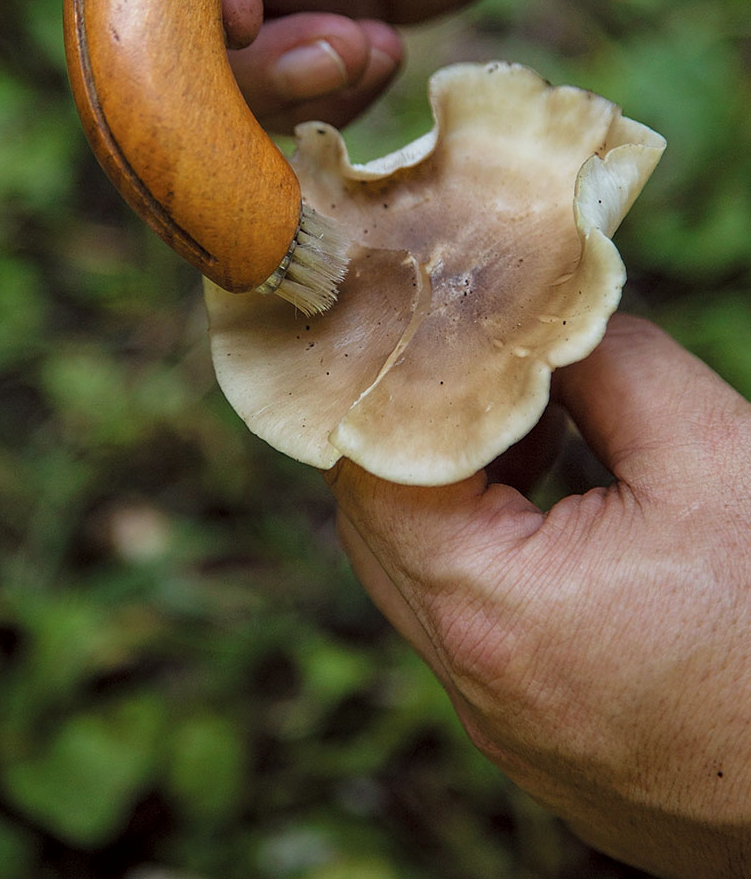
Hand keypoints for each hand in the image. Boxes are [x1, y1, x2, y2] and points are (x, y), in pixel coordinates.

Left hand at [328, 316, 750, 878]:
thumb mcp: (709, 456)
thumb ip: (608, 366)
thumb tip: (543, 332)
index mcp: (489, 611)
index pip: (373, 473)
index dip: (402, 392)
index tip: (449, 340)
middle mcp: (476, 687)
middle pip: (385, 532)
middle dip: (426, 443)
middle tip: (496, 384)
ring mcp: (507, 731)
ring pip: (431, 588)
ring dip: (462, 506)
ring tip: (543, 446)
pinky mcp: (544, 751)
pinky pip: (481, 643)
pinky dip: (498, 571)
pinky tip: (567, 528)